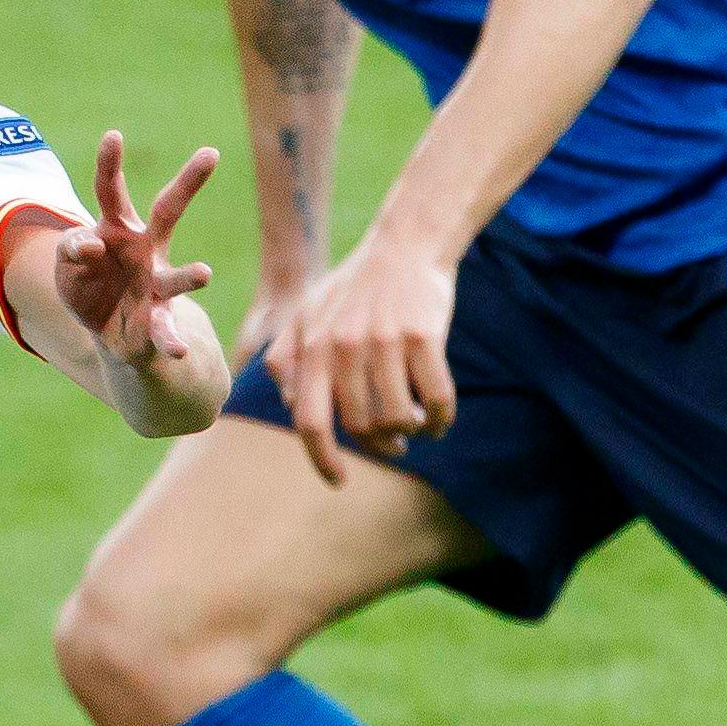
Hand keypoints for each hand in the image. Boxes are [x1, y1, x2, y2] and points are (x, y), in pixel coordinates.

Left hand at [43, 131, 219, 363]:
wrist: (109, 334)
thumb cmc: (89, 285)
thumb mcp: (67, 264)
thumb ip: (71, 248)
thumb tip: (91, 245)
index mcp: (117, 229)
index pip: (111, 192)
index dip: (110, 165)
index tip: (113, 135)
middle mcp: (146, 250)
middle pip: (168, 212)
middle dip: (188, 183)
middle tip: (210, 153)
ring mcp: (155, 286)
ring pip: (176, 278)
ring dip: (189, 277)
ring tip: (205, 274)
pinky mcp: (157, 323)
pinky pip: (165, 332)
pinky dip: (171, 341)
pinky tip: (178, 350)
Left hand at [262, 226, 460, 485]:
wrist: (405, 244)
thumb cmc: (353, 287)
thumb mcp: (306, 315)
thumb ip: (286, 358)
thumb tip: (290, 406)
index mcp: (312, 348)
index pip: (309, 420)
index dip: (322, 459)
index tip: (338, 480)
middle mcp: (343, 347)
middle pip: (359, 426)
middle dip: (379, 445)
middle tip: (393, 444)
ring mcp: (384, 341)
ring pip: (397, 417)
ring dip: (410, 432)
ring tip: (415, 425)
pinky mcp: (424, 336)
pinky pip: (435, 397)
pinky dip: (439, 418)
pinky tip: (439, 419)